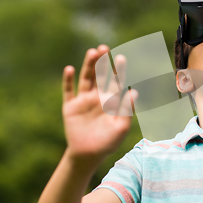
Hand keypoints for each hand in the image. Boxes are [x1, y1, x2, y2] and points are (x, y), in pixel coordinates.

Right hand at [62, 45, 136, 163]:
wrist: (88, 155)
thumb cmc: (108, 142)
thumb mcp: (120, 127)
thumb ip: (127, 110)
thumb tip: (134, 91)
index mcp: (111, 100)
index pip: (116, 81)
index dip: (118, 69)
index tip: (121, 57)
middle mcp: (98, 97)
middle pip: (100, 75)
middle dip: (103, 62)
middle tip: (104, 47)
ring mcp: (83, 100)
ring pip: (86, 79)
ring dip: (88, 65)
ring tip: (92, 52)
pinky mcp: (70, 106)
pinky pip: (68, 91)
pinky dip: (67, 80)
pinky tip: (70, 69)